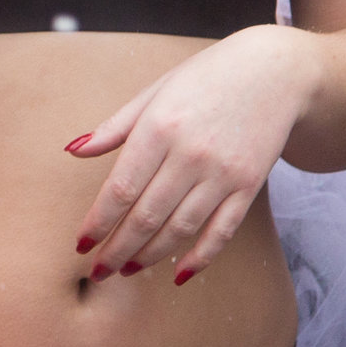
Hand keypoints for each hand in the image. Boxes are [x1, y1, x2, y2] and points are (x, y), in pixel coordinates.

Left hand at [69, 25, 314, 281]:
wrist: (273, 72)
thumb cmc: (203, 80)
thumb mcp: (153, 94)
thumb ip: (113, 128)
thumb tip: (73, 150)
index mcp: (159, 129)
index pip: (121, 189)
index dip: (99, 222)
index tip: (81, 245)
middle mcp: (191, 155)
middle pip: (147, 216)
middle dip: (118, 249)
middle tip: (98, 271)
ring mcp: (223, 173)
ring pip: (181, 228)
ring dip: (151, 256)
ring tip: (127, 270)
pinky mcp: (250, 185)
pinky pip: (222, 230)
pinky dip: (201, 257)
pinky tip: (179, 275)